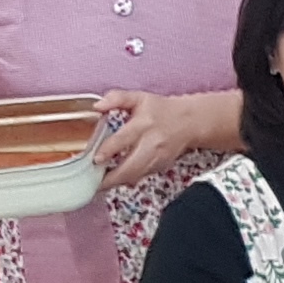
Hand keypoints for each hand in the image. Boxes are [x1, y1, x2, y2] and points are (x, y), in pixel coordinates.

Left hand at [93, 88, 217, 187]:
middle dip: (111, 178)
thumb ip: (116, 98)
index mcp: (143, 124)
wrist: (190, 122)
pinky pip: (141, 177)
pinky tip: (114, 180)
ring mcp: (157, 158)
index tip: (96, 159)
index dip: (108, 150)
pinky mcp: (160, 166)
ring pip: (135, 176)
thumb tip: (97, 106)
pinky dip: (126, 180)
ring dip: (116, 182)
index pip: (123, 139)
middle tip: (93, 183)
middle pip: (131, 166)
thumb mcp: (138, 98)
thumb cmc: (161, 110)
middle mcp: (151, 144)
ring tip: (99, 185)